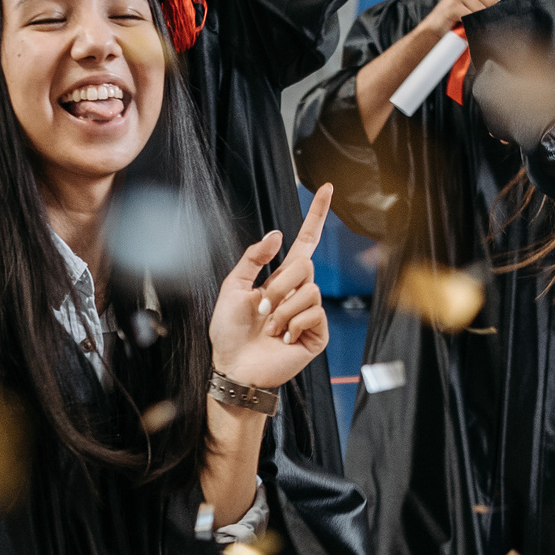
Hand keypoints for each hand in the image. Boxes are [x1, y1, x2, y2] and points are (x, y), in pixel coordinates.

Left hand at [210, 184, 332, 390]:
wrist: (234, 366)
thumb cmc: (229, 330)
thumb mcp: (233, 286)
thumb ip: (254, 258)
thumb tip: (278, 234)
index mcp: (281, 277)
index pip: (305, 241)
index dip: (315, 215)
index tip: (325, 188)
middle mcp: (299, 291)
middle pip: (305, 266)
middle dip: (279, 285)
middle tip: (262, 307)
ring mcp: (310, 312)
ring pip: (309, 291)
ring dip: (282, 309)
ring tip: (270, 328)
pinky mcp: (316, 333)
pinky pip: (314, 313)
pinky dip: (293, 324)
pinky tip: (284, 338)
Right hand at [429, 0, 502, 31]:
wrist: (436, 26)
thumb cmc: (459, 13)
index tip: (510, 2)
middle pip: (493, 1)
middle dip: (490, 13)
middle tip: (479, 18)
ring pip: (483, 11)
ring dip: (480, 21)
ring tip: (471, 22)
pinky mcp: (453, 5)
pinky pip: (473, 17)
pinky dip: (472, 25)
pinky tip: (465, 25)